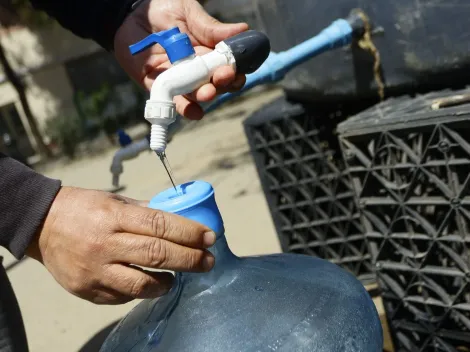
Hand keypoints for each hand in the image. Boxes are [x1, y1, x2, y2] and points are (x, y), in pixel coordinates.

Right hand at [26, 187, 215, 304]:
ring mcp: (94, 271)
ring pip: (142, 284)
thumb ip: (145, 212)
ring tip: (179, 276)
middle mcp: (104, 244)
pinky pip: (123, 297)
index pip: (160, 225)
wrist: (41, 225)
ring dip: (167, 282)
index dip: (189, 232)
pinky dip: (141, 291)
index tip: (210, 237)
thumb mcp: (114, 201)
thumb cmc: (83, 208)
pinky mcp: (87, 290)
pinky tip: (149, 282)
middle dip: (190, 259)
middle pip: (157, 255)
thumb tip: (179, 220)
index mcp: (113, 216)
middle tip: (208, 261)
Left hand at [113, 0, 247, 119]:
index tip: (236, 70)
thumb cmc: (162, 9)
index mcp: (207, 53)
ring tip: (207, 93)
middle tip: (222, 77)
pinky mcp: (157, 86)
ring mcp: (178, 80)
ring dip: (204, 97)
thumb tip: (242, 30)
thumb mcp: (189, 13)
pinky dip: (184, 109)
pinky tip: (195, 112)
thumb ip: (211, 27)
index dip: (234, 73)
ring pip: (195, 95)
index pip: (226, 69)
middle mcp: (195, 70)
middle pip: (214, 85)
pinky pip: (172, 102)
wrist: (130, 12)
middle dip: (221, 84)